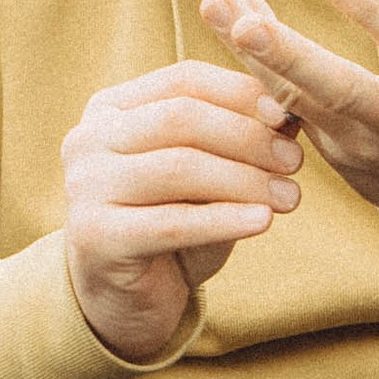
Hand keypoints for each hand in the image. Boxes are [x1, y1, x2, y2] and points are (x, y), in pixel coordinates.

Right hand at [62, 59, 302, 363]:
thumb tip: (291, 116)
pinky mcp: (95, 236)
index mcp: (110, 108)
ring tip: (290, 197)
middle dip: (247, 137)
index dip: (239, 92)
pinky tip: (263, 221)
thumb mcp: (205, 173)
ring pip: (179, 167)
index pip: (183, 80)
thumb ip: (238, 140)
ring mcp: (84, 187)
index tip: (286, 116)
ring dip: (245, 180)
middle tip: (294, 161)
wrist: (124, 297)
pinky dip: (225, 219)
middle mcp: (88, 139)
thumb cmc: (171, 223)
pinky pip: (172, 221)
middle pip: (181, 118)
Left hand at [199, 0, 378, 223]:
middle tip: (241, 21)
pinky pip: (291, 108)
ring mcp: (366, 147)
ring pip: (301, 101)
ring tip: (214, 5)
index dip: (372, 14)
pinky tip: (233, 18)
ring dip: (253, 56)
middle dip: (288, 56)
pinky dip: (260, 68)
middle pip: (339, 92)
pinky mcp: (339, 156)